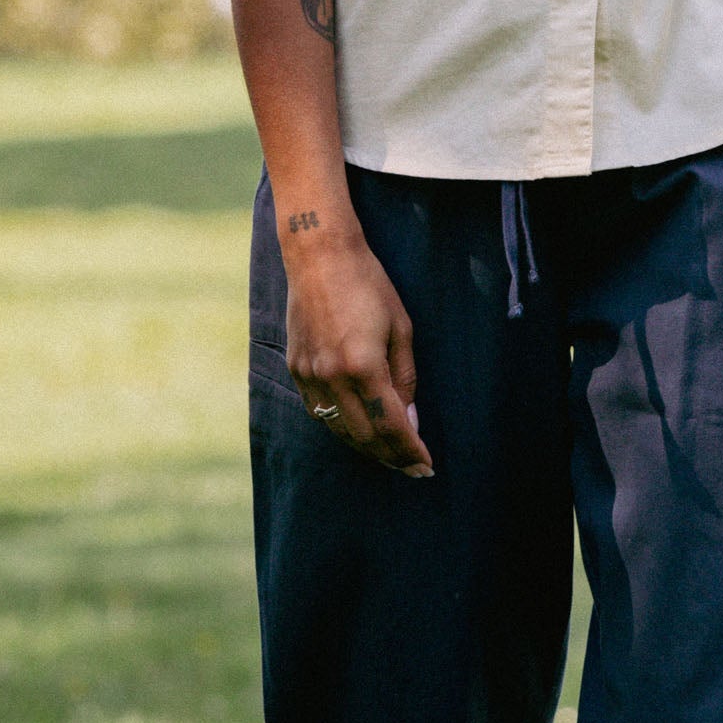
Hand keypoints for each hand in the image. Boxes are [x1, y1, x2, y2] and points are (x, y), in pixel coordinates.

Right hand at [283, 230, 434, 477]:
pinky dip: (340, 426)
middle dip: (391, 456)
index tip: (425, 466)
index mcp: (363, 365)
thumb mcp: (401, 327)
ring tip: (389, 454)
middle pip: (364, 436)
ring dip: (366, 447)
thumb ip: (405, 378)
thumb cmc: (369, 285)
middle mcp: (332, 376)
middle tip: (412, 467)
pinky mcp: (296, 368)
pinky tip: (357, 428)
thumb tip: (409, 420)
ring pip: (338, 429)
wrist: (320, 256)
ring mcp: (309, 374)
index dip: (410, 451)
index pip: (391, 425)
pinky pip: (319, 411)